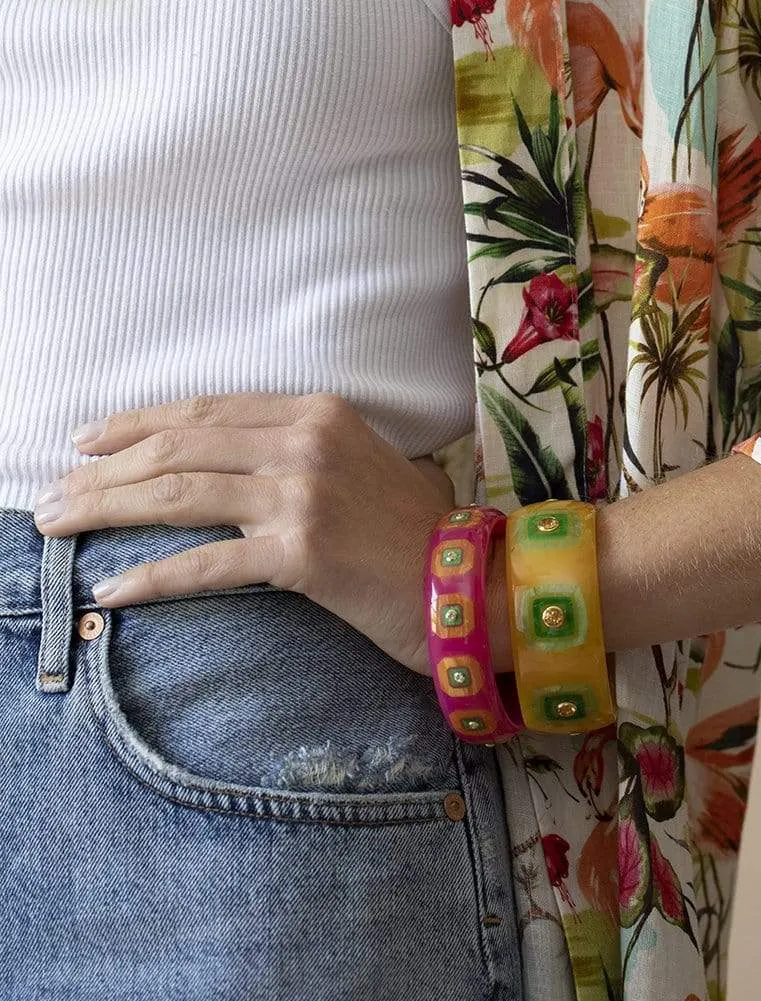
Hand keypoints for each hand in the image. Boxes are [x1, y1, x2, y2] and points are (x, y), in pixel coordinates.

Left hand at [32, 391, 458, 677]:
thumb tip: (223, 461)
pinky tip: (113, 590)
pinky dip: (152, 577)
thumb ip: (299, 448)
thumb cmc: (414, 530)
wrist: (469, 583)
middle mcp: (305, 442)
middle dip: (104, 470)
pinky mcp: (301, 553)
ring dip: (107, 511)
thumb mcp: (361, 462)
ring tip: (57, 527)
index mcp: (317, 411)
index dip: (137, 424)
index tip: (86, 442)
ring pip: (179, 494)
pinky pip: (206, 564)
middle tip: (52, 495)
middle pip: (180, 447)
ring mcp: (302, 495)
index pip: (206, 409)